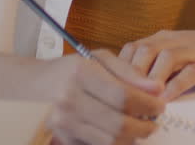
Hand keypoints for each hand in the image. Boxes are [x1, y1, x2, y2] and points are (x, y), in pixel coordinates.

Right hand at [40, 50, 164, 144]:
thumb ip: (129, 72)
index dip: (148, 104)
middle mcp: (69, 99)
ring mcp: (64, 122)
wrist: (34, 86)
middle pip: (118, 123)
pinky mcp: (63, 138)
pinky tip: (120, 134)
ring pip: (110, 141)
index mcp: (80, 74)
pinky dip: (114, 143)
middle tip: (154, 123)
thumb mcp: (99, 59)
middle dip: (144, 126)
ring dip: (131, 138)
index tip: (159, 105)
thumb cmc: (71, 70)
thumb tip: (156, 88)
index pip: (123, 95)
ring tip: (139, 128)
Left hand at [118, 30, 194, 100]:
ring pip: (163, 60)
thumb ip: (156, 65)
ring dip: (150, 82)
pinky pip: (188, 74)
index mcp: (163, 38)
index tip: (111, 89)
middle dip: (130, 76)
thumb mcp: (179, 54)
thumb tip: (129, 87)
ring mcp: (193, 51)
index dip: (118, 69)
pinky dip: (175, 88)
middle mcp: (175, 41)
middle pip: (143, 52)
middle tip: (122, 99)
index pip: (131, 49)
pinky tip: (167, 101)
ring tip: (141, 102)